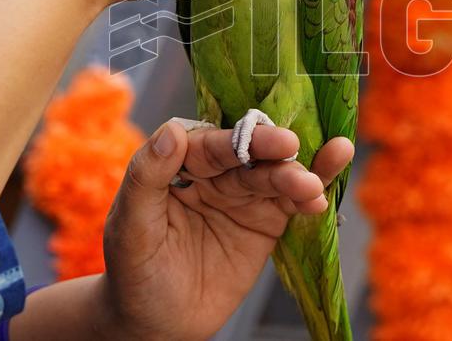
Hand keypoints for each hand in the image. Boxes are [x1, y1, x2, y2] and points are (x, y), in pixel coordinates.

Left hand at [101, 120, 354, 339]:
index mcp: (179, 163)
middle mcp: (214, 172)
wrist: (157, 323)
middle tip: (292, 147)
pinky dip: (309, 198)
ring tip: (313, 187)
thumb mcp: (130, 226)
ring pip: (274, 176)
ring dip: (298, 175)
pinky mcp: (266, 222)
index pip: (210, 144)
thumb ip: (146, 177)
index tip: (259, 139)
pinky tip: (322, 198)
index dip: (236, 139)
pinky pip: (290, 205)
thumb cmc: (133, 271)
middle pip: (248, 154)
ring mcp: (243, 196)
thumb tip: (171, 131)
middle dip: (271, 150)